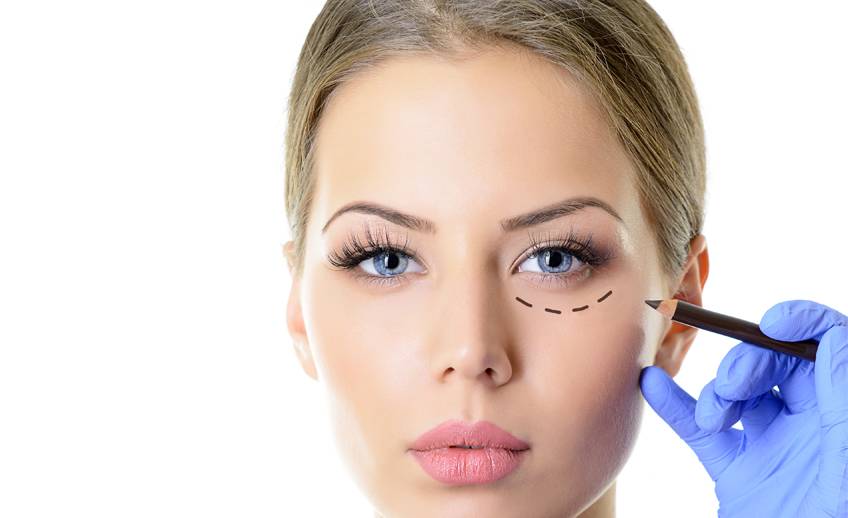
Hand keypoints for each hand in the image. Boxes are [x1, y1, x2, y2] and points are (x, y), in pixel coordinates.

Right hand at [639, 300, 847, 516]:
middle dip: (747, 365)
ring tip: (711, 419)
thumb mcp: (845, 461)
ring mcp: (772, 448)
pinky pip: (702, 432)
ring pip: (738, 394)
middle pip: (776, 363)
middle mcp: (811, 426)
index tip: (771, 322)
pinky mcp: (738, 473)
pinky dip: (675, 407)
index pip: (829, 346)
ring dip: (714, 393)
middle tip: (731, 391)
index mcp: (841, 416)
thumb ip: (841, 395)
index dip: (803, 322)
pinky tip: (654, 385)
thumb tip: (827, 335)